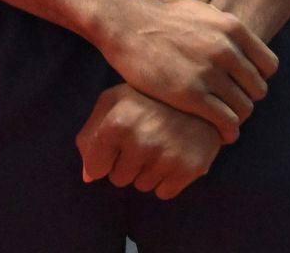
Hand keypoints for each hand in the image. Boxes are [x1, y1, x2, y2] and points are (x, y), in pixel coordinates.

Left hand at [77, 84, 221, 199]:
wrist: (201, 96)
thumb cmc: (149, 98)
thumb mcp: (114, 102)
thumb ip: (91, 136)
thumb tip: (88, 176)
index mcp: (116, 122)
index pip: (95, 168)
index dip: (106, 157)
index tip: (120, 141)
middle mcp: (140, 141)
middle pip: (119, 179)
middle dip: (128, 164)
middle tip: (146, 139)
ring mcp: (165, 156)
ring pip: (142, 186)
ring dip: (149, 171)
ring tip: (162, 143)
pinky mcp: (188, 168)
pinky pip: (163, 192)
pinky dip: (168, 180)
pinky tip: (175, 155)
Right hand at [98, 0, 277, 143]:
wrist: (126, 25)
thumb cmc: (158, 16)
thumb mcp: (196, 5)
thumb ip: (217, 14)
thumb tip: (222, 14)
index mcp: (232, 28)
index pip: (268, 65)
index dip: (258, 78)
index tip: (244, 85)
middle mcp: (226, 49)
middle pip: (258, 89)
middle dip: (247, 100)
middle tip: (233, 106)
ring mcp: (209, 72)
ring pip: (244, 107)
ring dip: (237, 118)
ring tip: (226, 123)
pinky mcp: (191, 95)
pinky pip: (225, 120)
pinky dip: (227, 131)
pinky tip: (221, 134)